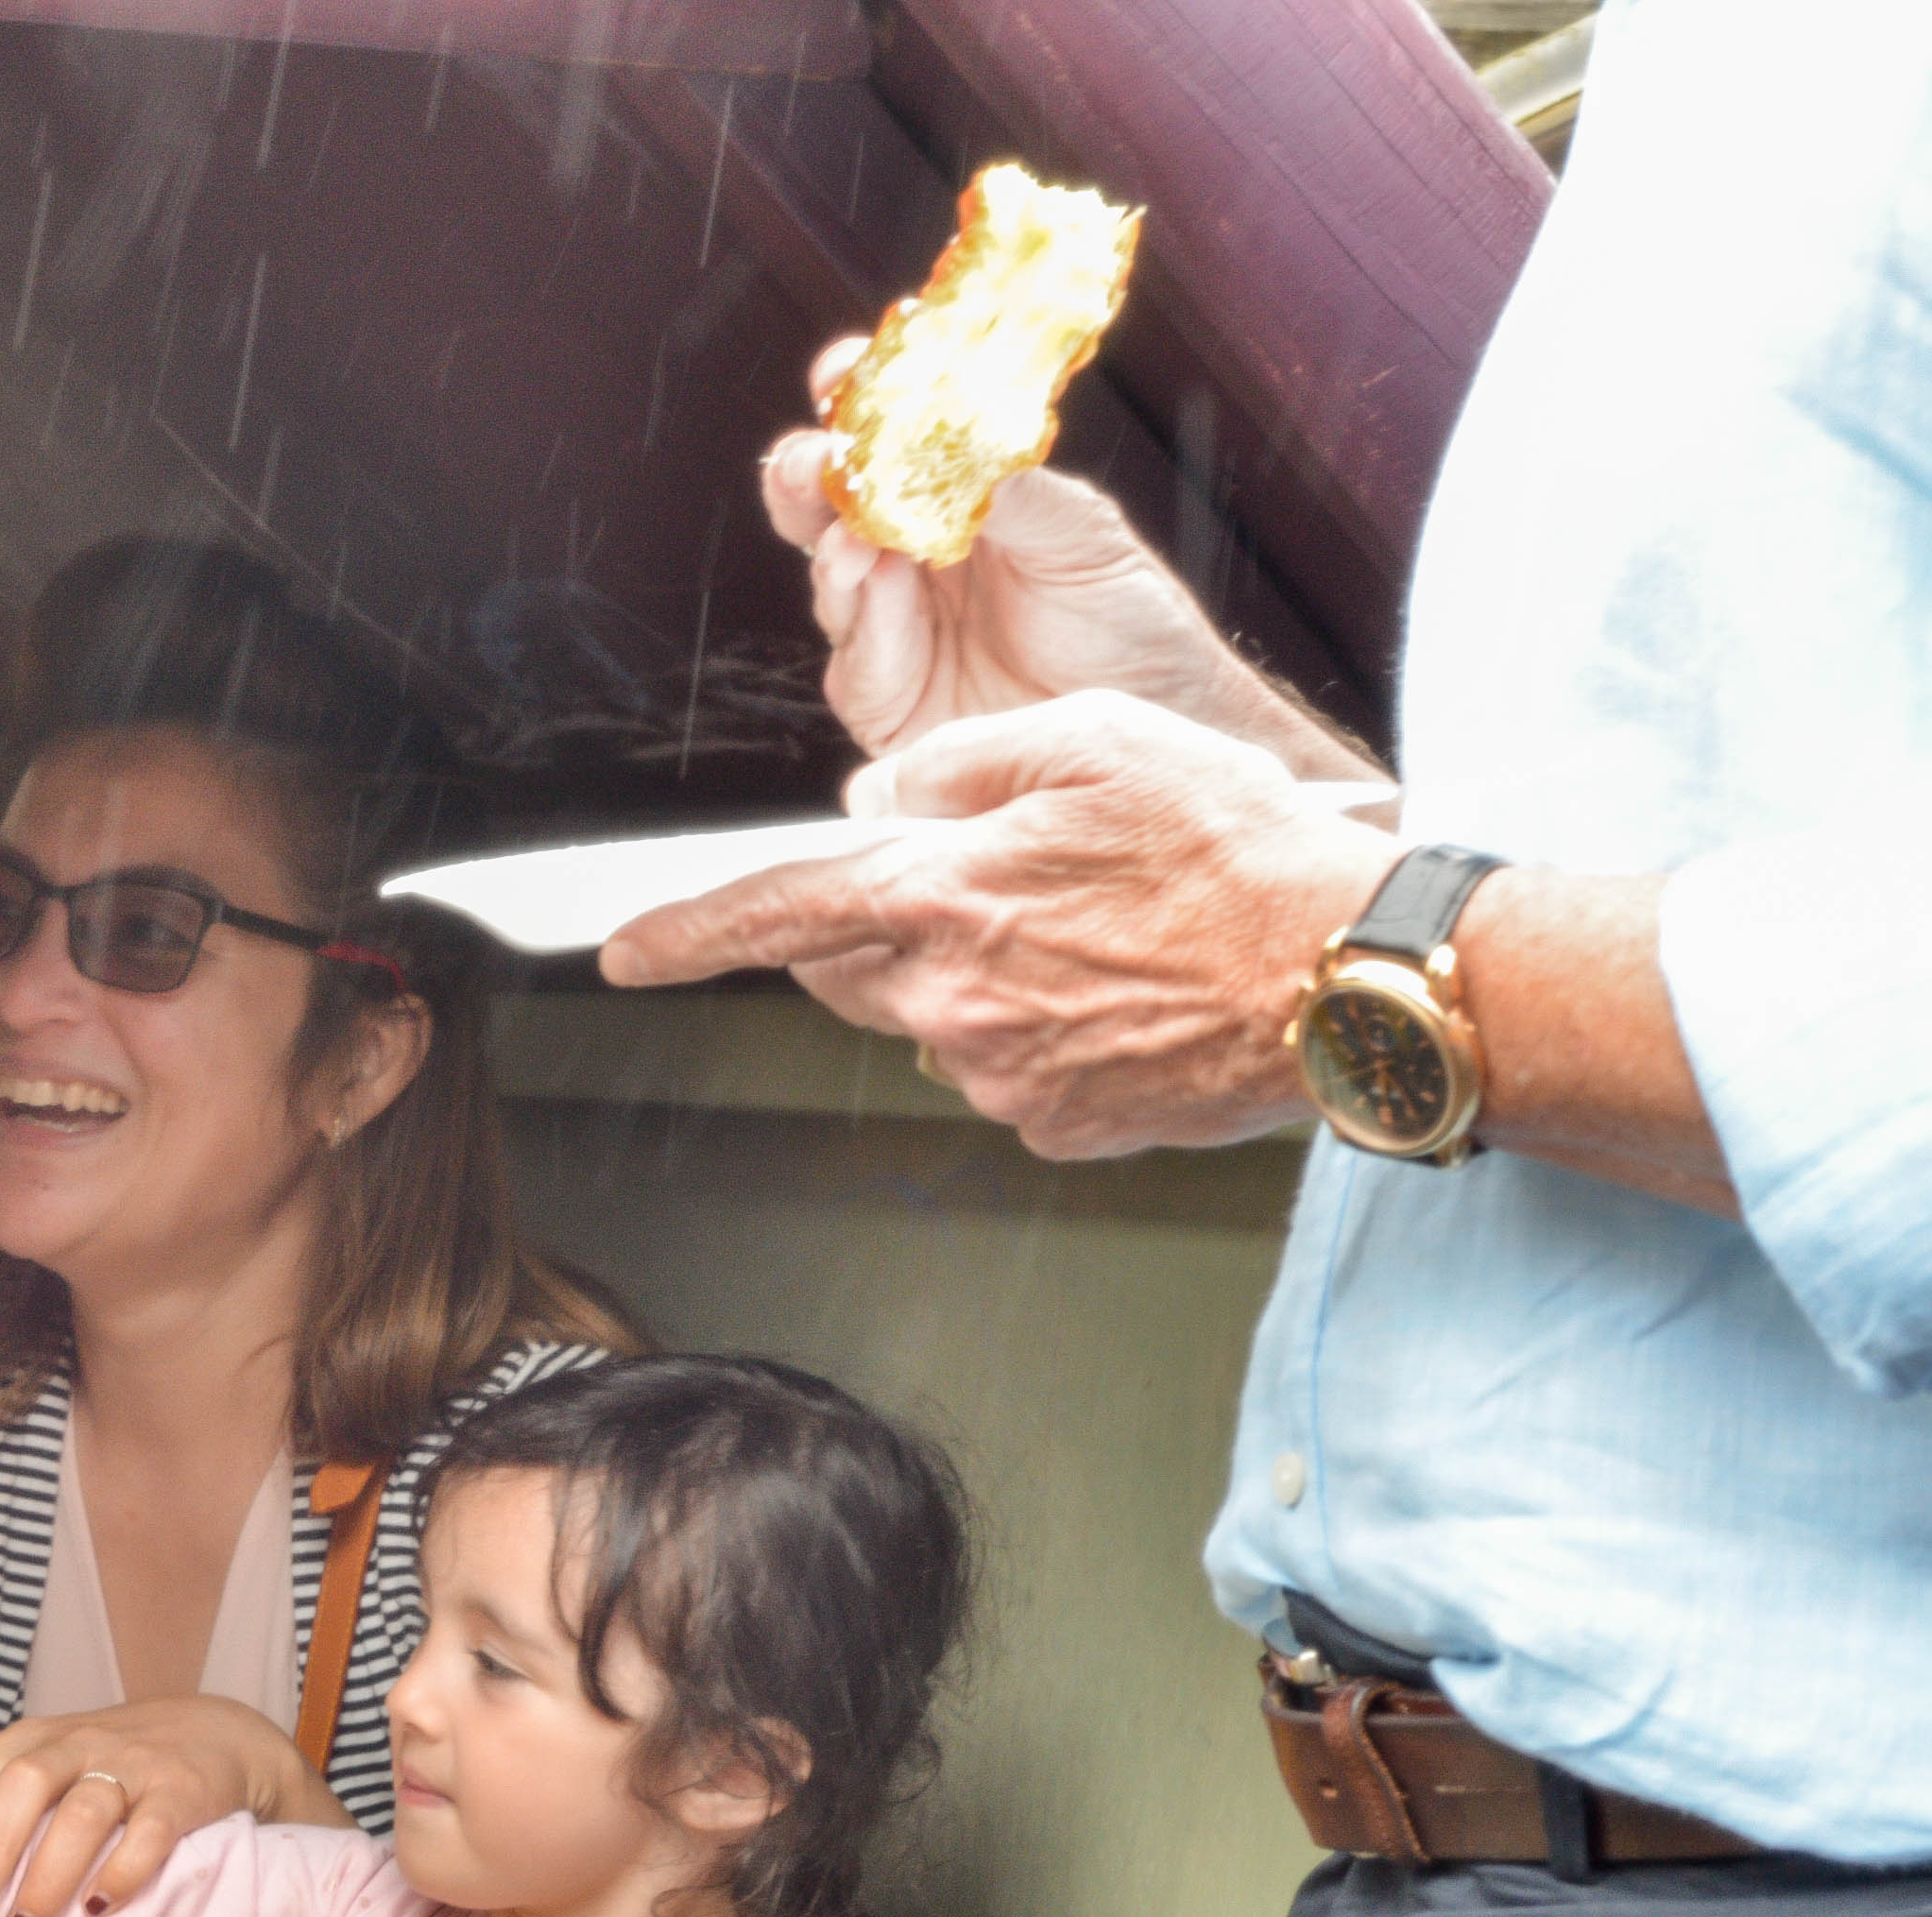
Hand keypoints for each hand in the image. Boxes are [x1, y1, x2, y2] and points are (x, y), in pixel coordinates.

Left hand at [0, 1698, 343, 1916]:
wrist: (220, 1734)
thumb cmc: (114, 1764)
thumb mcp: (56, 1763)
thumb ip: (1, 1798)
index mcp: (37, 1744)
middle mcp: (80, 1747)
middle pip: (26, 1781)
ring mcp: (133, 1767)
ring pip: (85, 1812)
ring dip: (51, 1874)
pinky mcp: (183, 1792)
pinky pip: (152, 1830)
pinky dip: (125, 1870)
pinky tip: (101, 1906)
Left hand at [599, 691, 1396, 1159]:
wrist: (1346, 973)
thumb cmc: (1239, 847)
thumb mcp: (1098, 740)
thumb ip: (964, 763)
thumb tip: (882, 795)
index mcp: (944, 895)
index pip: (776, 912)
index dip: (686, 931)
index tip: (620, 951)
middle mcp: (953, 999)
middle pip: (850, 972)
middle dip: (877, 933)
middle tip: (981, 894)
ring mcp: (1001, 1076)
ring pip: (934, 1023)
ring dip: (978, 980)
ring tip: (1094, 938)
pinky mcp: (1055, 1127)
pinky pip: (1009, 1073)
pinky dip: (1043, 1033)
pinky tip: (1121, 996)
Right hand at [765, 339, 1381, 784]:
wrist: (1159, 729)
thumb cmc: (1132, 628)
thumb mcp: (1081, 534)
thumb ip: (1006, 488)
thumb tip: (945, 439)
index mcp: (955, 504)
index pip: (885, 441)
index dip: (857, 402)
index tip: (847, 370)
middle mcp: (910, 562)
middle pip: (824, 506)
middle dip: (807, 473)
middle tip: (814, 459)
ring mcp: (892, 632)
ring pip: (827, 578)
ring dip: (834, 546)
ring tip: (858, 533)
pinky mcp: (888, 703)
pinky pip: (855, 660)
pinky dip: (865, 624)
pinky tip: (882, 594)